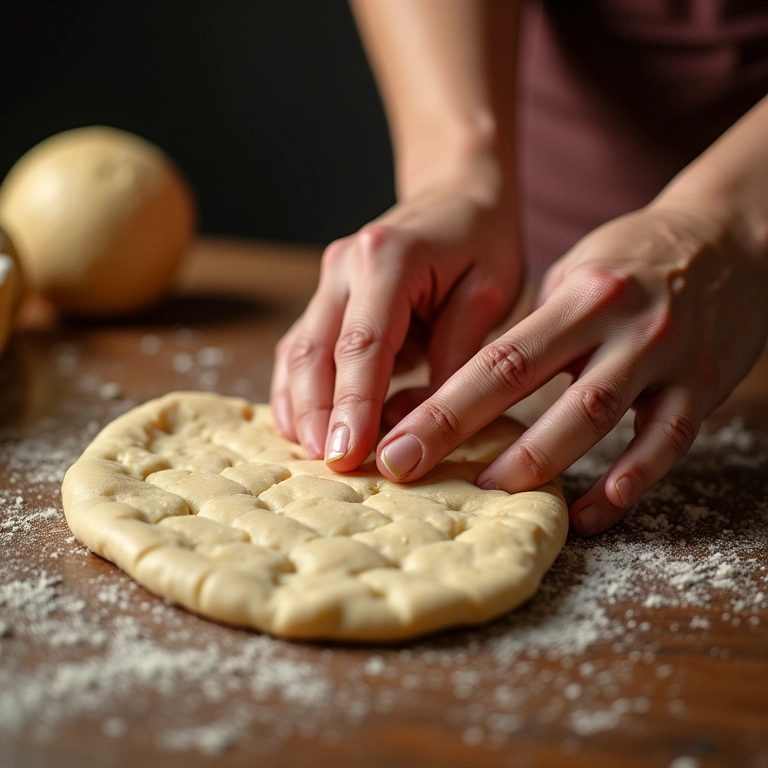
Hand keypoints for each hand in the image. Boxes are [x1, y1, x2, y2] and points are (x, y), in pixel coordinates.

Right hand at [270, 159, 520, 466]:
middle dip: (319, 414)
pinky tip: (301, 426)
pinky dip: (298, 390)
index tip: (348, 454)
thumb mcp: (488, 294)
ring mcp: (328, 280)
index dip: (353, 404)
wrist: (458, 193)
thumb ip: (455, 357)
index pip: (363, 345)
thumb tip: (419, 425)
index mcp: (387, 260)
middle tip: (329, 467)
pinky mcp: (326, 298)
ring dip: (302, 407)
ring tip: (312, 455)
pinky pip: (302, 347)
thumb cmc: (481, 241)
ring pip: (299, 352)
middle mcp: (344, 266)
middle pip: (316, 352)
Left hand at [374, 197, 767, 534]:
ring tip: (490, 494)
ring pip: (594, 418)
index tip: (394, 443)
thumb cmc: (636, 260)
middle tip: (407, 473)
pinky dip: (628, 483)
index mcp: (576, 294)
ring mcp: (664, 356)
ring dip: (538, 463)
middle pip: (528, 386)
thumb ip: (532, 329)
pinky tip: (590, 514)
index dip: (440, 405)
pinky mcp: (704, 386)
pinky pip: (666, 445)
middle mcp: (617, 323)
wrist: (733, 237)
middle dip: (460, 433)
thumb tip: (470, 386)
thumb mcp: (577, 274)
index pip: (495, 358)